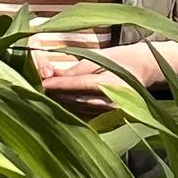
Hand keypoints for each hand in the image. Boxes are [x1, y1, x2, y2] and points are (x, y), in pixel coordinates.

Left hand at [37, 42, 165, 115]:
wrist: (144, 69)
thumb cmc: (120, 59)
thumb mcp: (98, 58)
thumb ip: (74, 69)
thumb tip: (48, 75)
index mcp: (112, 84)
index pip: (79, 85)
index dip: (58, 84)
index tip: (41, 82)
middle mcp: (110, 102)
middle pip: (73, 100)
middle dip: (53, 93)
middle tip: (34, 84)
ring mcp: (109, 114)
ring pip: (74, 109)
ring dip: (57, 102)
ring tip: (41, 92)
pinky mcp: (106, 120)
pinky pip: (80, 116)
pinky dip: (66, 108)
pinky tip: (55, 102)